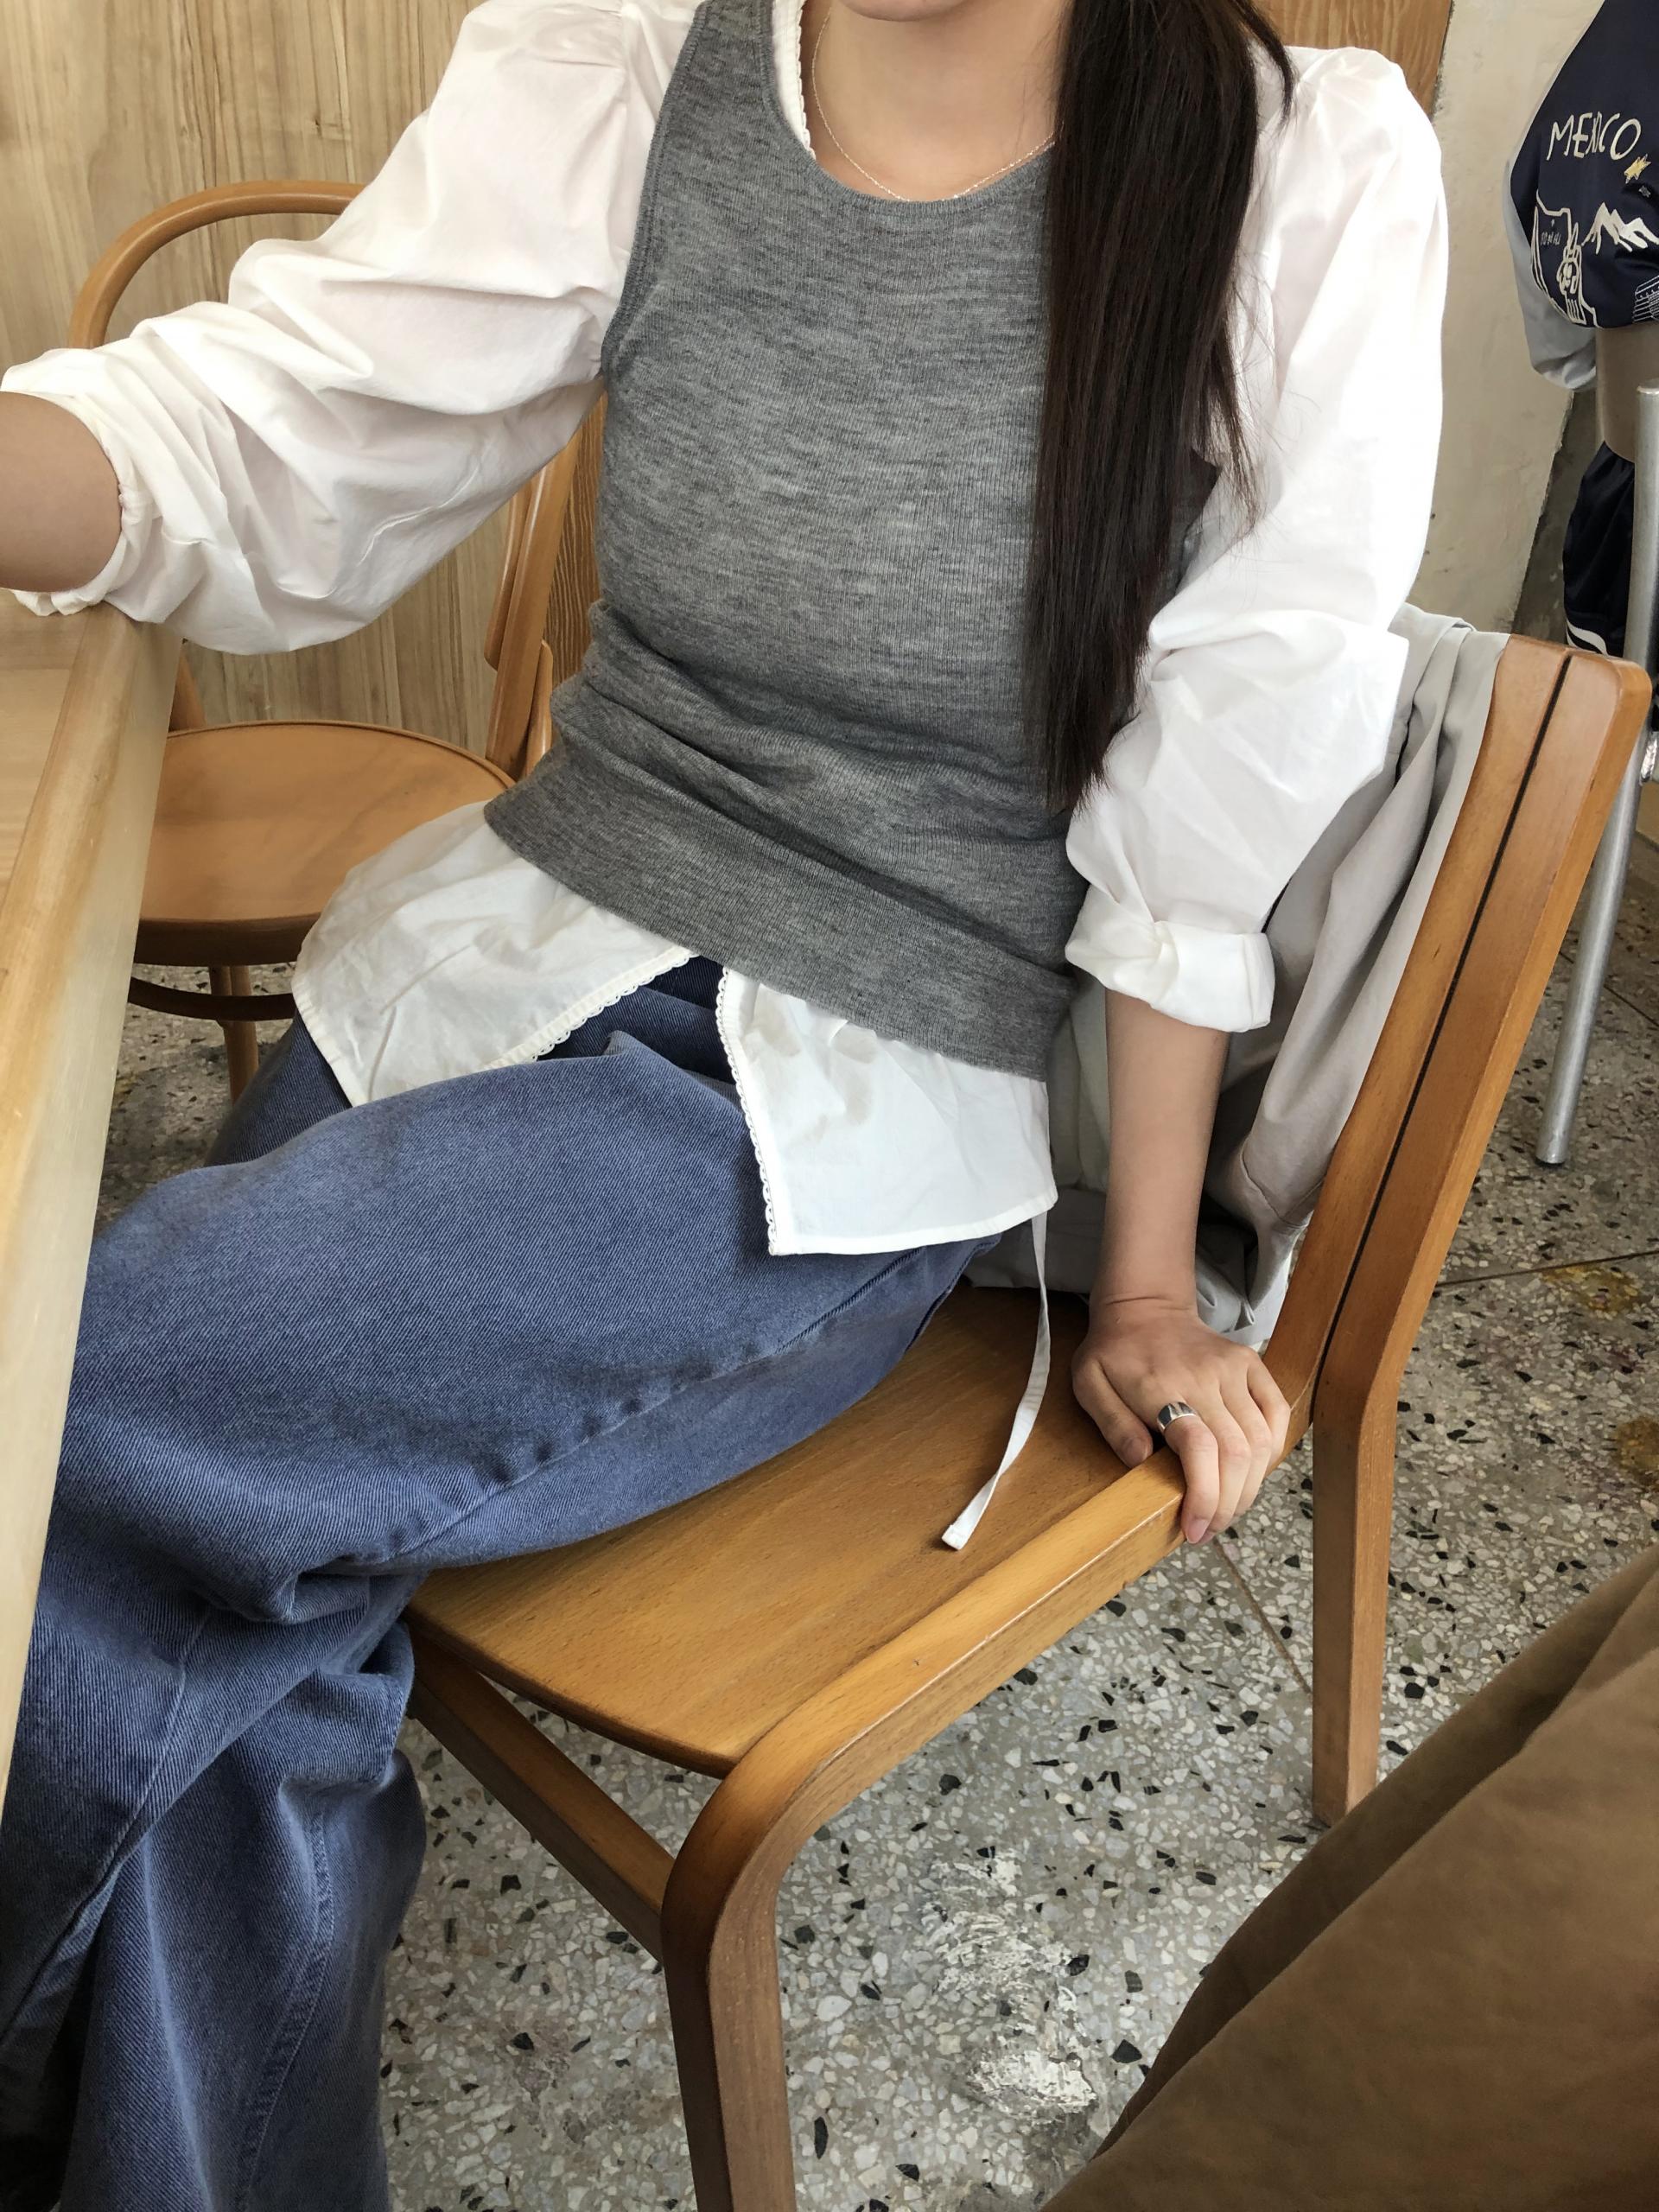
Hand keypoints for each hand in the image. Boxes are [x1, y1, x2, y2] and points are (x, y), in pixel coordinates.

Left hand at [1071, 1294, 1290, 1545]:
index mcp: (1163, 1386)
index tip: (1193, 1529)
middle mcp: (1207, 1378)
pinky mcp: (1253, 1364)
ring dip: (1250, 1487)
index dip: (1204, 1496)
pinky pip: (1277, 1414)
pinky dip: (1271, 1452)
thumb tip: (1141, 1462)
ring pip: (1261, 1441)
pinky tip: (1251, 1475)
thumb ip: (1112, 1424)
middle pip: (1237, 1453)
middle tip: (1208, 1528)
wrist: (1146, 1305)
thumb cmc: (1114, 1351)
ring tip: (1226, 1509)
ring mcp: (1235, 1369)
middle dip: (1227, 1504)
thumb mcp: (1089, 1383)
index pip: (1200, 1449)